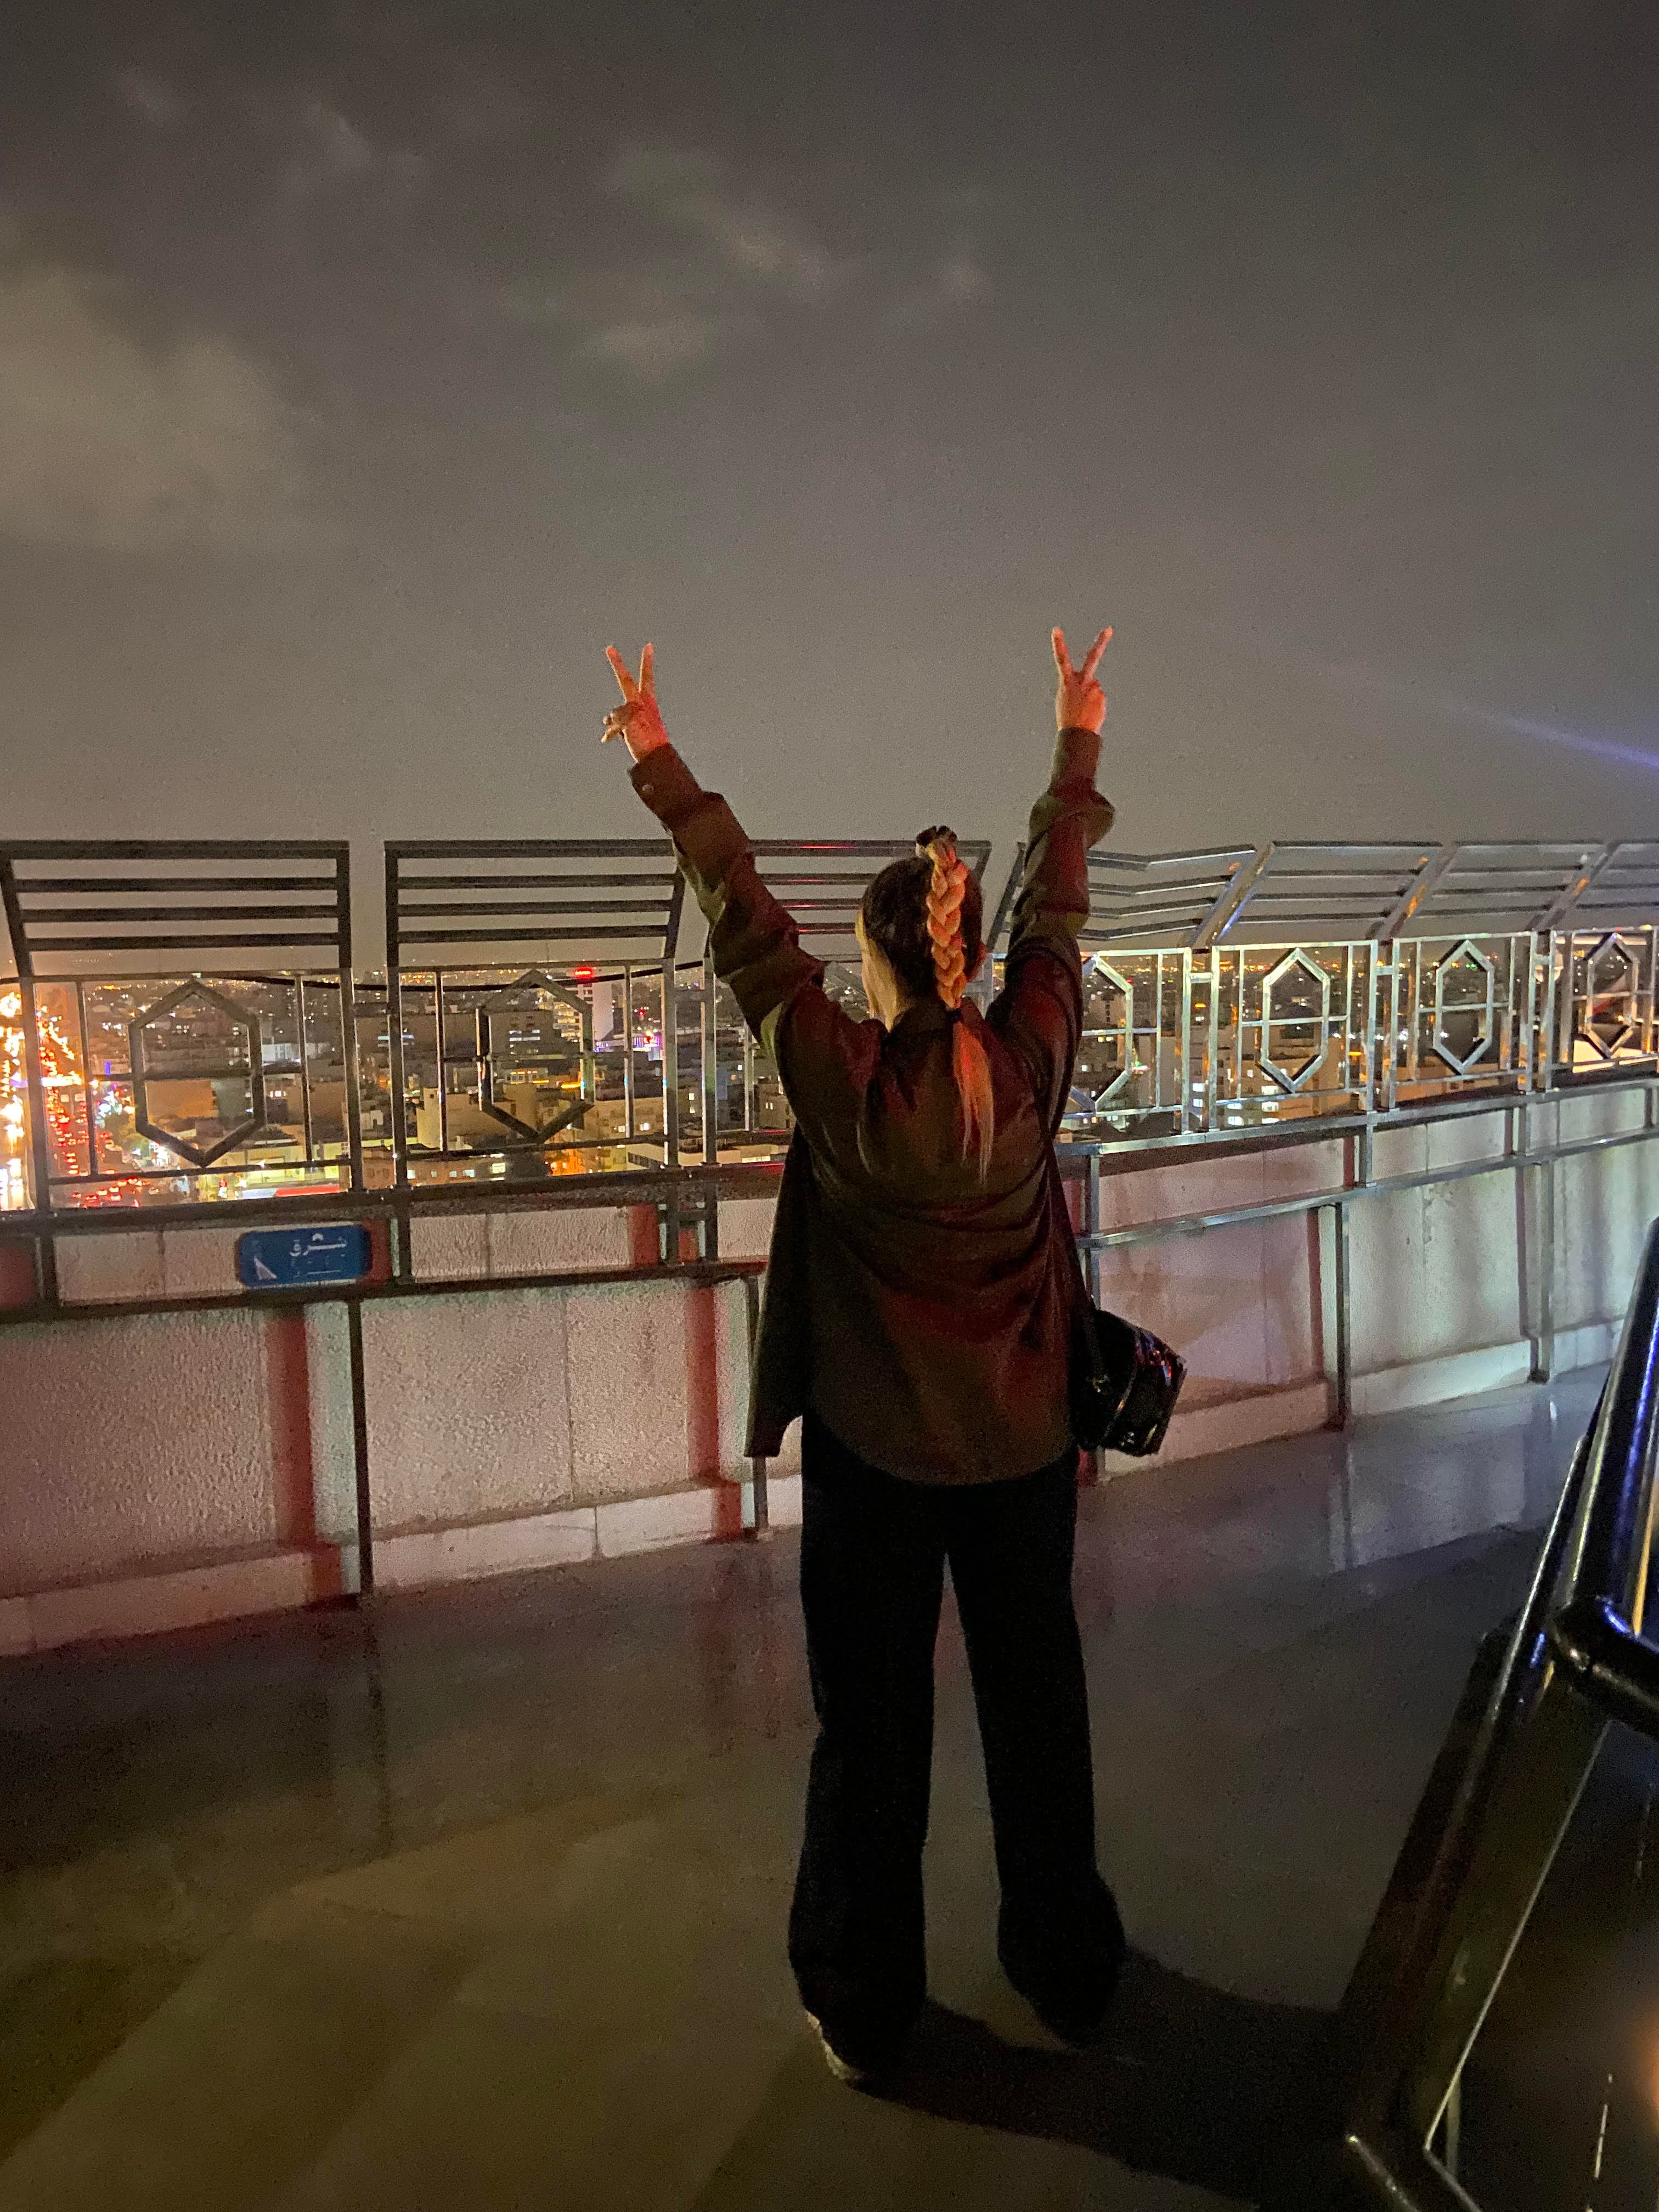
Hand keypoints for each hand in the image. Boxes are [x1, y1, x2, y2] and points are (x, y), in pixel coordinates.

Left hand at [602, 643, 669, 760]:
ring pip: (614, 713)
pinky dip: (611, 733)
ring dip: (615, 726)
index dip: (647, 661)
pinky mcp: (628, 720)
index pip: (647, 678)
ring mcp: (635, 711)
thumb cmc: (649, 744)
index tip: (648, 645)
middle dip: (617, 664)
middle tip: (608, 647)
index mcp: (649, 702)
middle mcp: (642, 703)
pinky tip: (608, 740)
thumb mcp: (635, 728)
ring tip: (626, 737)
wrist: (656, 757)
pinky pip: (613, 724)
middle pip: (626, 680)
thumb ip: (622, 719)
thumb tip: (605, 719)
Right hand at [1051, 623, 1111, 733]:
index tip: (1056, 629)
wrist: (1076, 736)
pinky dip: (1096, 705)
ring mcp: (1093, 689)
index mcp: (1066, 683)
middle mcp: (1082, 682)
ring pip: (1094, 688)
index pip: (1061, 659)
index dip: (1058, 644)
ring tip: (1083, 711)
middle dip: (1101, 642)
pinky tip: (1090, 715)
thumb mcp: (1065, 700)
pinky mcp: (1102, 697)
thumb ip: (1077, 687)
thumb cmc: (1067, 720)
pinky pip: (1099, 698)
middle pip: (1092, 658)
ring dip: (1091, 698)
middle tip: (1109, 629)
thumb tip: (1094, 683)